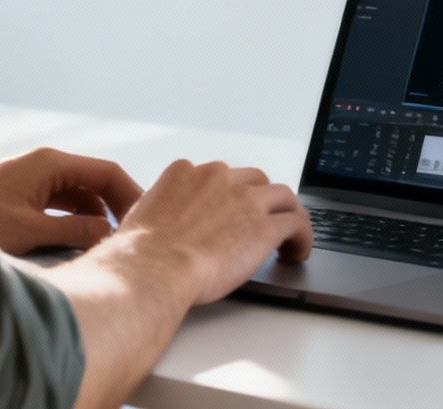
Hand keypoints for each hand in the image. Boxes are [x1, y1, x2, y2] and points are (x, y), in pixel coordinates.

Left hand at [0, 147, 142, 254]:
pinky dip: (75, 223)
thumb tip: (109, 235)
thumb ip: (73, 231)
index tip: (147, 221)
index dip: (131, 196)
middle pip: (96, 185)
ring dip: (95, 219)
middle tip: (134, 238)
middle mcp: (46, 167)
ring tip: (111, 247)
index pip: (108, 172)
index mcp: (52, 164)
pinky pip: (61, 207)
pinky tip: (81, 245)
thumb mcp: (28, 230)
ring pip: (79, 198)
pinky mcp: (22, 198)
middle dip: (116, 209)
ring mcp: (34, 182)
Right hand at [111, 160, 312, 306]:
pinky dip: (302, 235)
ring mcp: (244, 199)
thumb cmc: (139, 254)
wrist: (152, 269)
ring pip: (282, 196)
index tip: (232, 211)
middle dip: (260, 200)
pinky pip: (296, 223)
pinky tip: (298, 251)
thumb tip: (162, 225)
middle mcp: (218, 177)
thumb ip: (160, 211)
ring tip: (290, 235)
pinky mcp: (265, 226)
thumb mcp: (141, 217)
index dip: (229, 195)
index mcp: (185, 173)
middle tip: (262, 222)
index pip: (218, 176)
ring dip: (288, 214)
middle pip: (254, 180)